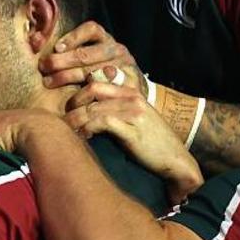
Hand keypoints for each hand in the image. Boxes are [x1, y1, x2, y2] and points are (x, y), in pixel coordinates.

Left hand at [40, 21, 143, 92]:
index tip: (56, 47)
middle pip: (88, 52)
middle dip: (62, 60)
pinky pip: (105, 89)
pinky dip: (85, 92)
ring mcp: (125, 68)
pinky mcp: (129, 87)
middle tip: (44, 68)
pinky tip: (71, 96)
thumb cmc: (100, 74)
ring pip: (94, 70)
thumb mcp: (90, 57)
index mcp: (107, 40)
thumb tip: (36, 39)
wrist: (131, 97)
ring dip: (68, 76)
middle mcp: (118, 51)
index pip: (92, 30)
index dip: (73, 36)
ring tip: (50, 82)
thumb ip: (68, 50)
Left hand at [65, 75, 202, 203]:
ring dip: (75, 119)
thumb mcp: (132, 117)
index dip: (77, 89)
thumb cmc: (149, 142)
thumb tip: (84, 105)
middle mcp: (132, 97)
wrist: (176, 161)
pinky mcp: (133, 130)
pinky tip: (83, 136)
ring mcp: (134, 112)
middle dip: (72, 101)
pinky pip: (102, 122)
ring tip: (68, 130)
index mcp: (130, 91)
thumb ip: (112, 106)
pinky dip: (87, 128)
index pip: (96, 79)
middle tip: (63, 116)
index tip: (67, 104)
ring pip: (93, 107)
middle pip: (91, 89)